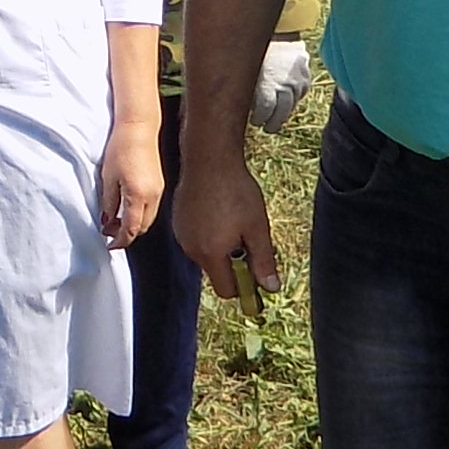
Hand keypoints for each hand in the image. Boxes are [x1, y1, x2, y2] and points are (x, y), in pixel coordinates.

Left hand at [98, 109, 164, 246]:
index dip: (120, 241)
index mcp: (138, 196)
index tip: (109, 245)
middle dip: (126, 234)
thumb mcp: (108, 177)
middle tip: (108, 230)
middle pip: (142, 227)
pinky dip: (140, 213)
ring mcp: (158, 190)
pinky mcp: (159, 183)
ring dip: (134, 224)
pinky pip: (151, 207)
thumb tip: (106, 220)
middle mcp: (152, 196)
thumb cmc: (120, 149)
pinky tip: (126, 206)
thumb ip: (108, 202)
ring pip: (148, 218)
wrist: (138, 128)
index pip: (131, 229)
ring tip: (114, 218)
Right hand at [171, 148, 278, 296]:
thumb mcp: (257, 227)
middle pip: (216, 272)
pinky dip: (208, 233)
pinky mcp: (178, 221)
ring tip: (233, 218)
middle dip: (233, 262)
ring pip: (206, 254)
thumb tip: (271, 288)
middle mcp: (191, 249)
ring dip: (220, 246)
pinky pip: (196, 238)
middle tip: (248, 236)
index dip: (244, 287)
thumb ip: (263, 261)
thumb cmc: (235, 191)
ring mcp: (182, 234)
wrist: (209, 159)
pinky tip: (218, 210)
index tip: (256, 273)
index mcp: (211, 254)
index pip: (227, 290)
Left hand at [248, 36, 314, 133]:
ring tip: (276, 117)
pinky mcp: (306, 77)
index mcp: (268, 82)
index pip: (265, 110)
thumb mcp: (246, 67)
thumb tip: (232, 106)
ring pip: (292, 105)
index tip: (255, 121)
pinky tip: (286, 100)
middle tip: (266, 126)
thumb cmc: (255, 48)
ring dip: (283, 112)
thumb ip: (243, 87)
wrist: (279, 29)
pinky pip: (301, 93)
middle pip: (281, 113)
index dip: (259, 118)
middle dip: (272, 122)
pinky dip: (294, 98)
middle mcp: (286, 84)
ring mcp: (298, 81)